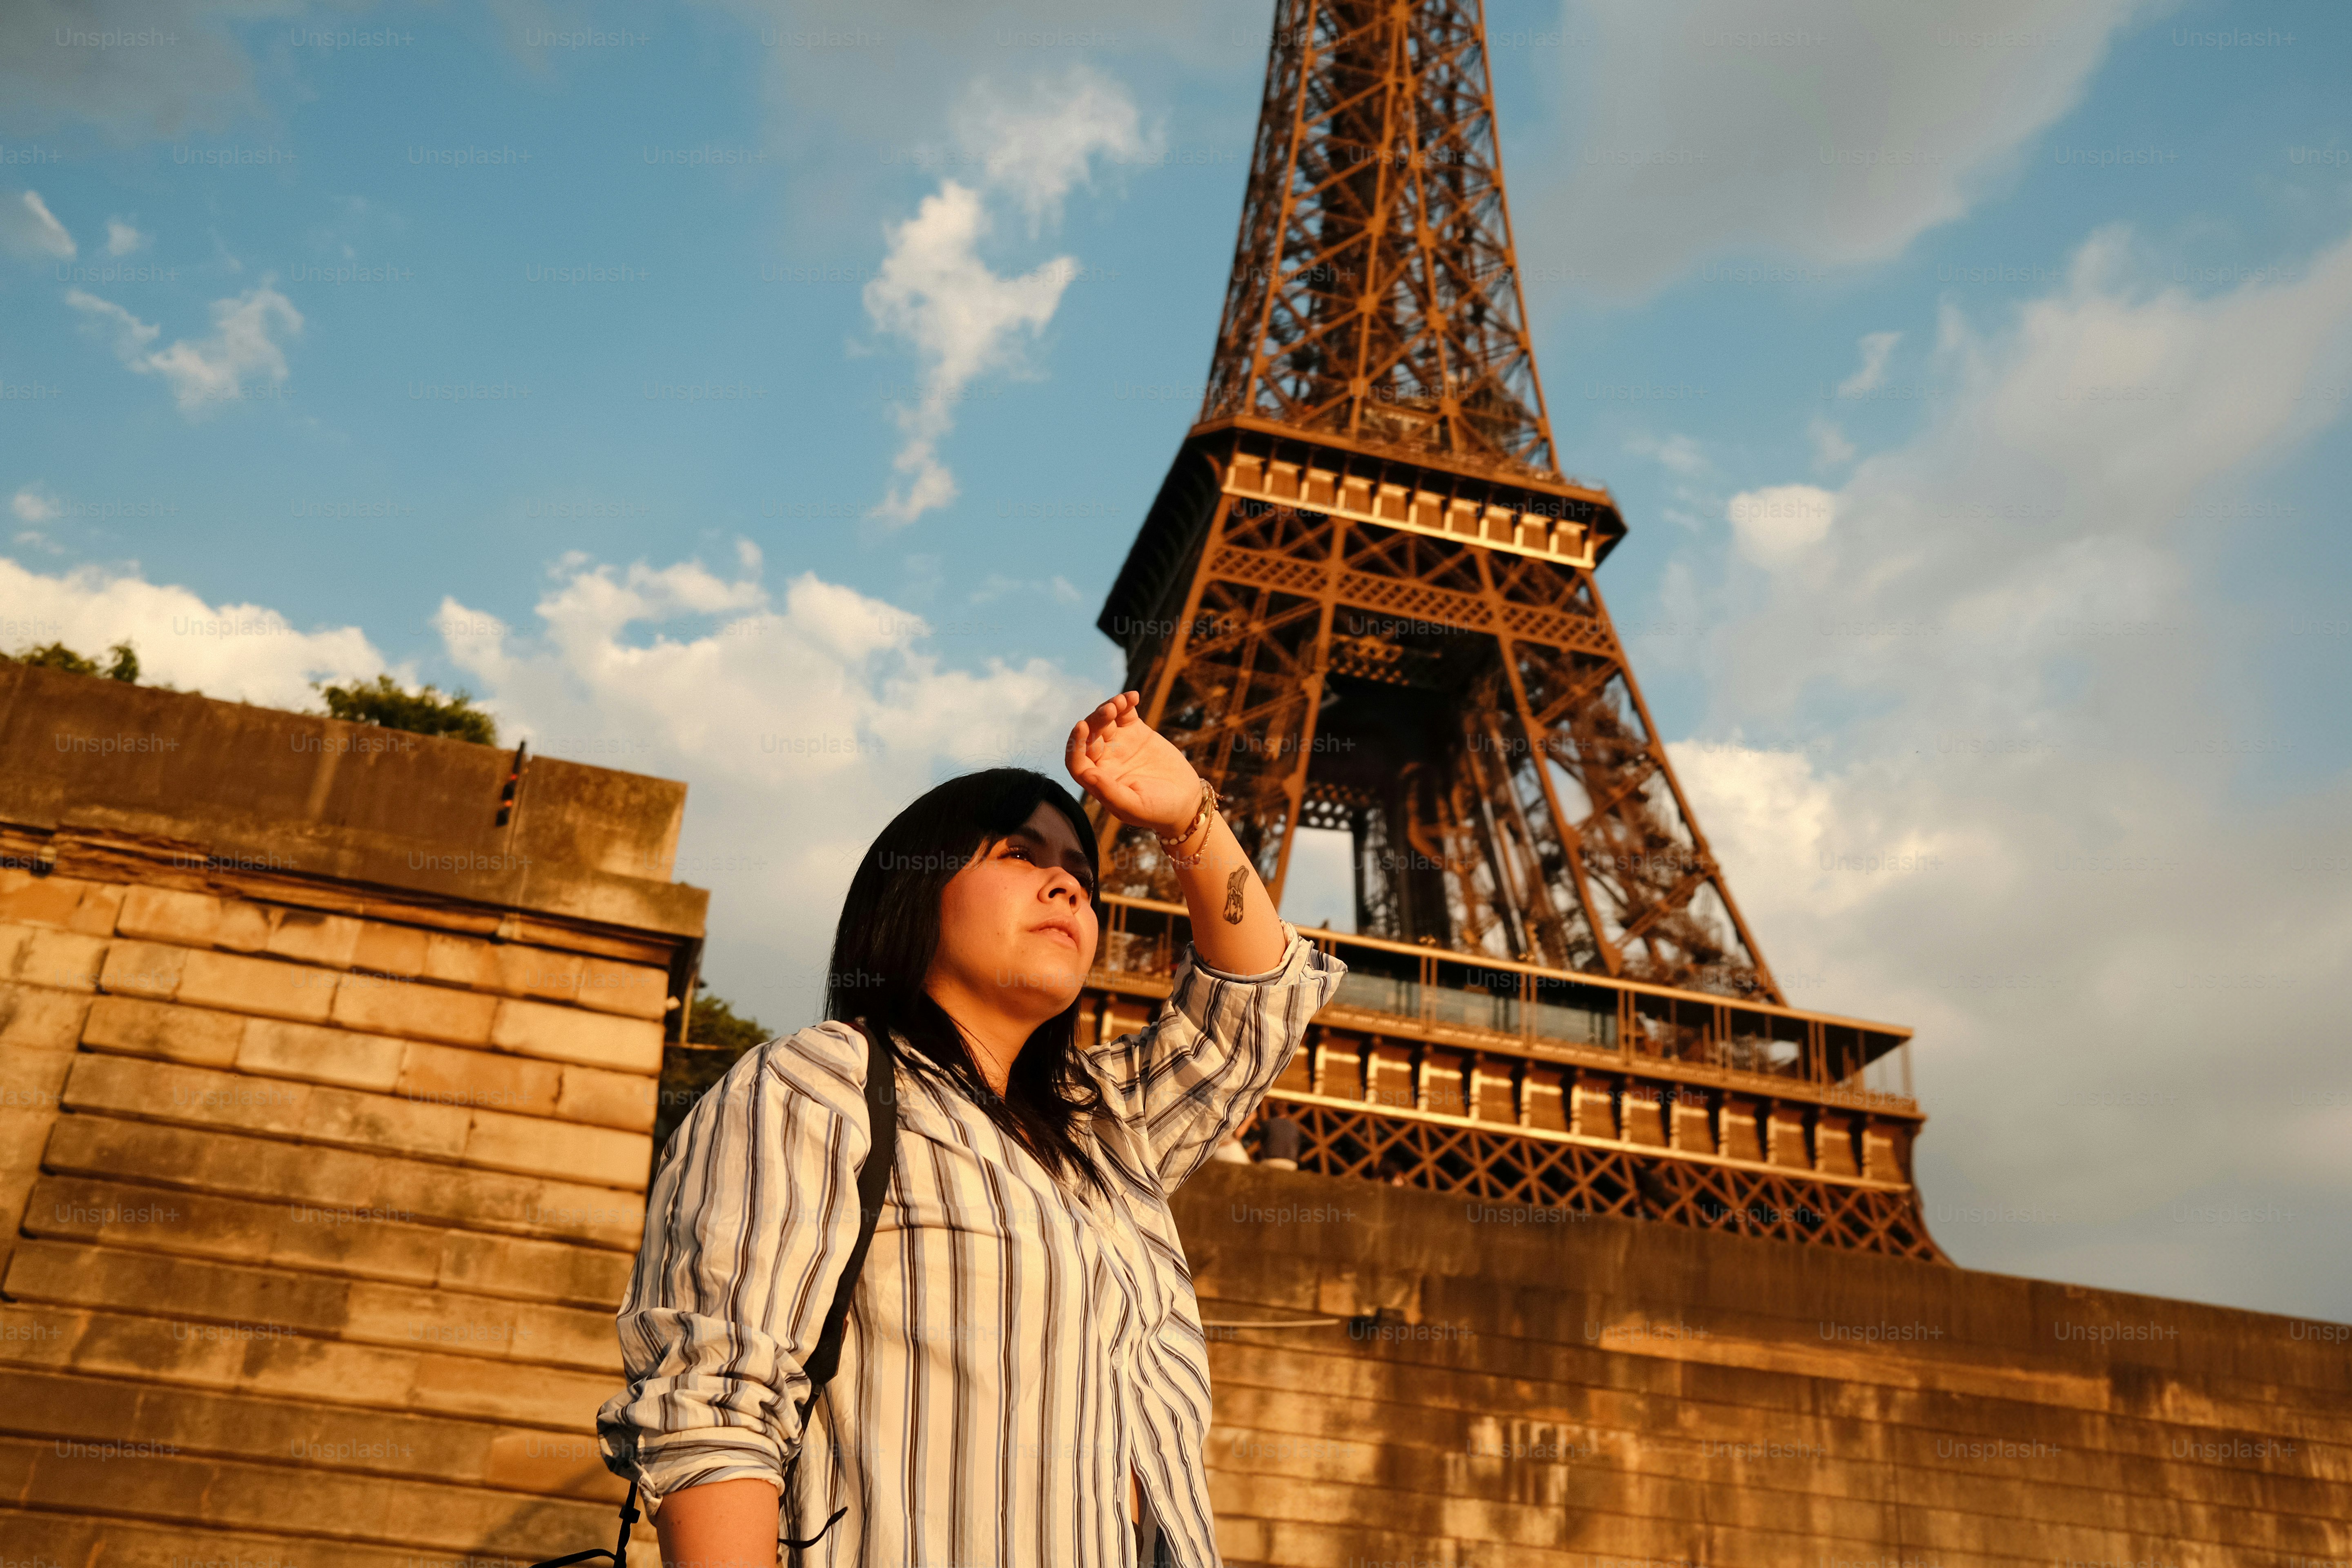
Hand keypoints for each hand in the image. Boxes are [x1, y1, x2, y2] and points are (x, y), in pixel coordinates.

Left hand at [1065, 691, 1203, 838]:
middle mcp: (1104, 760)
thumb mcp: (1135, 806)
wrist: (1186, 801)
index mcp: (1098, 780)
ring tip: (1120, 703)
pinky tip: (1133, 697)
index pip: (1076, 760)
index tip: (1082, 727)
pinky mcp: (1136, 732)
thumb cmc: (1159, 811)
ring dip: (1109, 708)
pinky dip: (1126, 703)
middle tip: (1109, 710)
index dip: (1075, 744)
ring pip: (1104, 721)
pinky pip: (1125, 714)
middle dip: (1096, 721)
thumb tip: (1087, 774)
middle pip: (1089, 736)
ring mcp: (1119, 744)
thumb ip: (1110, 792)